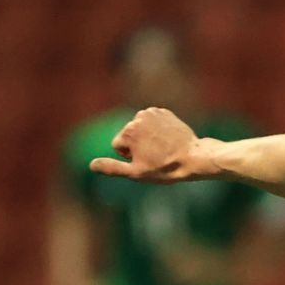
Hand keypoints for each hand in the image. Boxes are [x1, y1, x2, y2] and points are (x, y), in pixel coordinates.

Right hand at [89, 107, 203, 182]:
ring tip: (163, 148)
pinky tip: (168, 139)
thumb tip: (91, 165)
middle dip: (138, 145)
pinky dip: (157, 130)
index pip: (118, 146)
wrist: (193, 157)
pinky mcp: (163, 112)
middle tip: (156, 155)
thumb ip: (112, 168)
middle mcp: (137, 117)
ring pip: (140, 128)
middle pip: (128, 135)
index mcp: (128, 131)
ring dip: (147, 137)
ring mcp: (152, 112)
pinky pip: (152, 122)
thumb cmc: (164, 168)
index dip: (130, 157)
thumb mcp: (136, 173)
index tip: (146, 161)